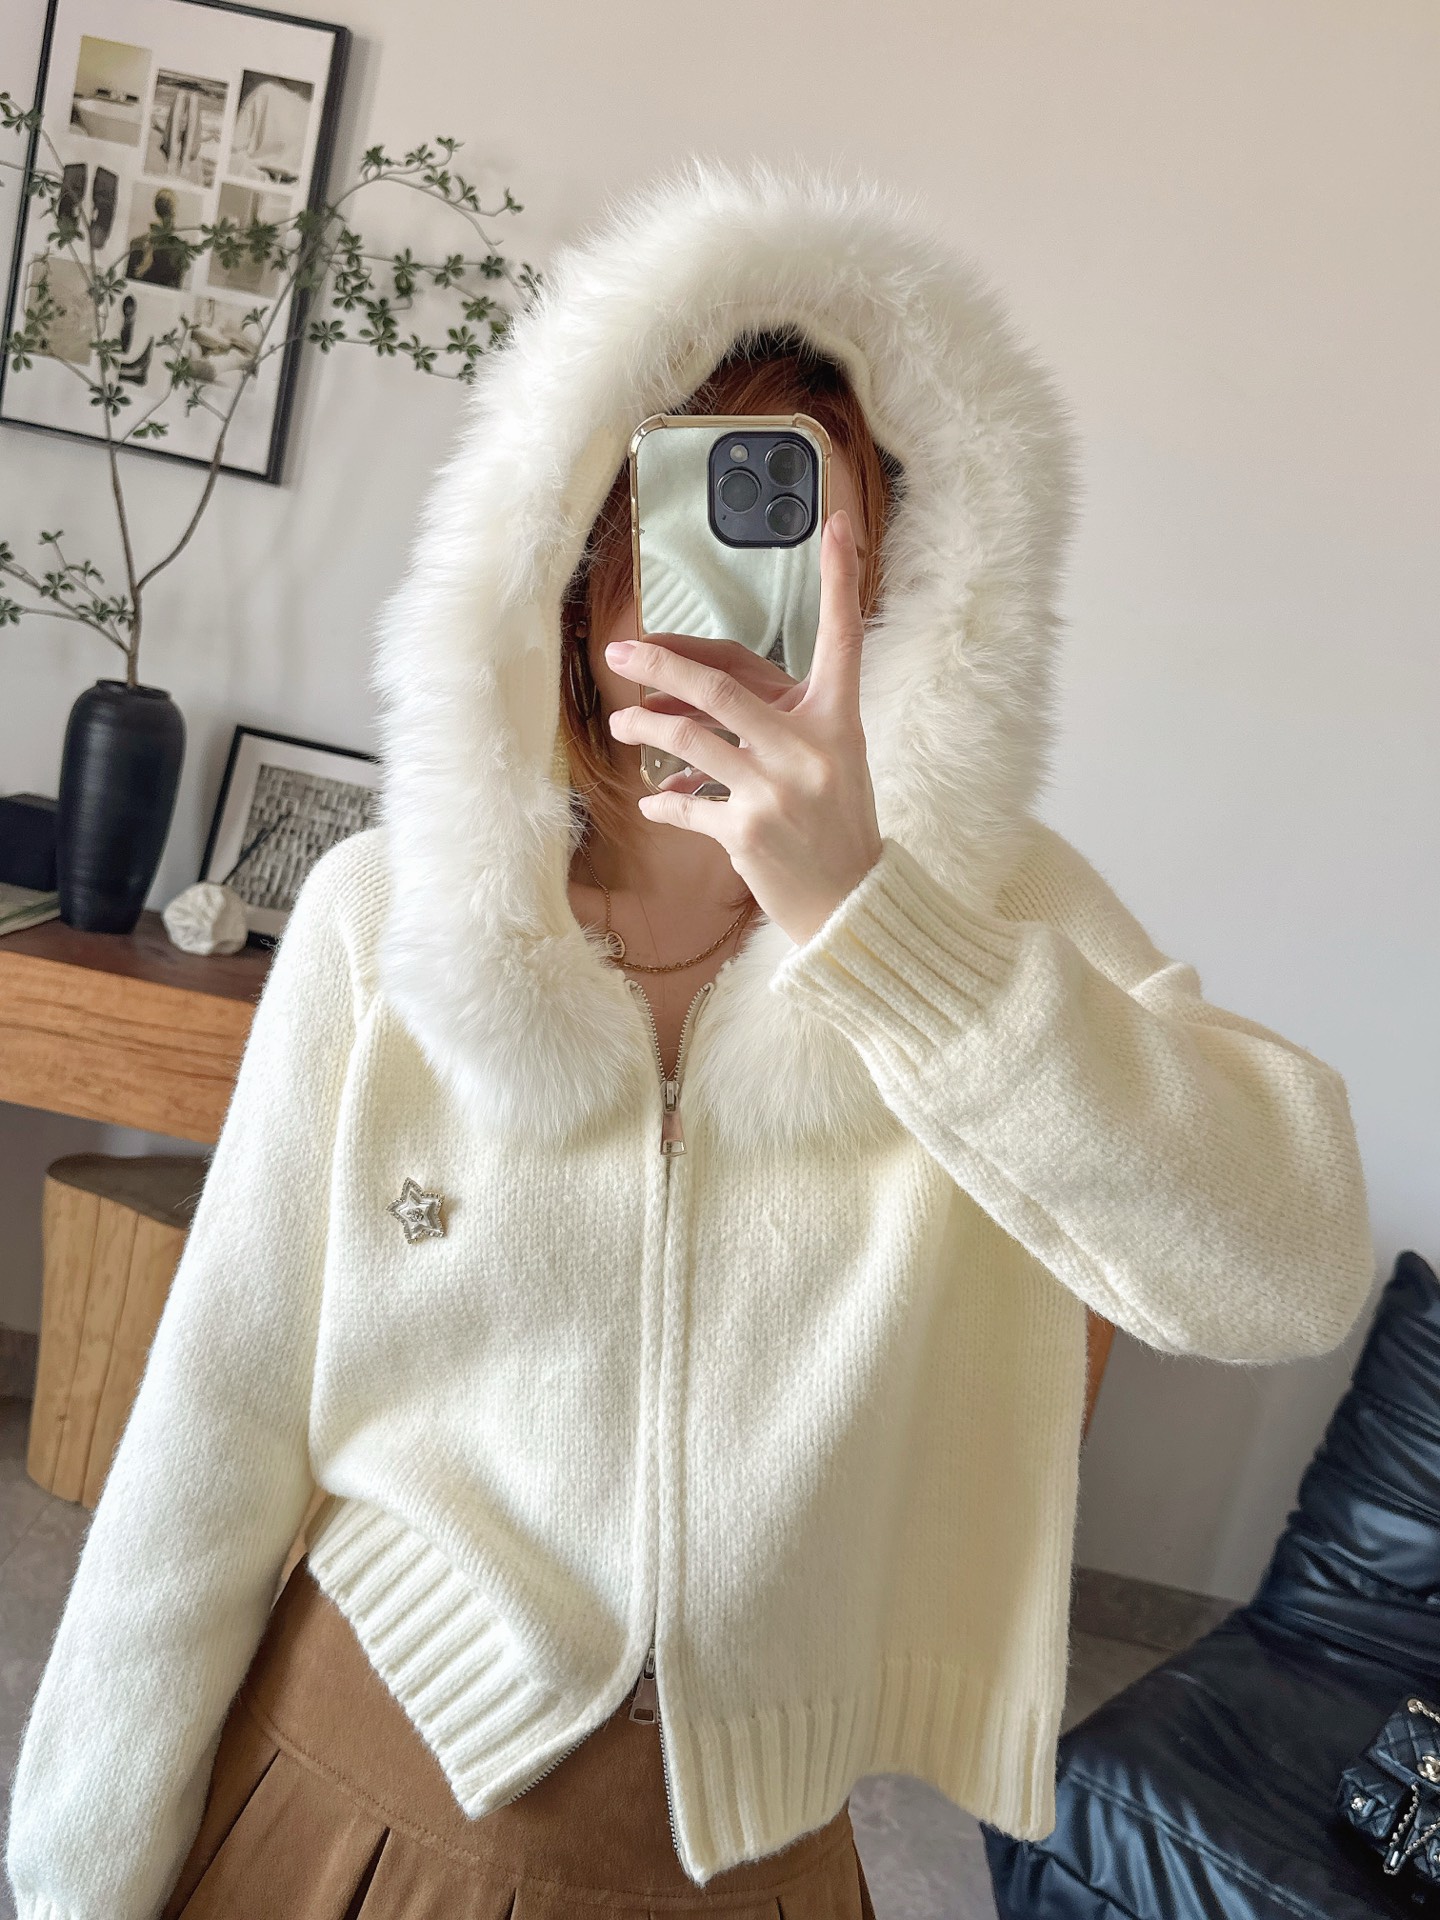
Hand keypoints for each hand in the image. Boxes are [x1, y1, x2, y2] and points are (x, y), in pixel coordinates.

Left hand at [605, 509, 883, 946]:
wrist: (851, 903)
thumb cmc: (835, 822)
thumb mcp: (828, 758)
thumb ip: (774, 719)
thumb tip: (687, 695)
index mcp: (838, 719)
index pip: (842, 637)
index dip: (840, 579)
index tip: (834, 523)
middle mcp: (807, 747)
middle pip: (719, 687)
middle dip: (660, 665)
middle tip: (619, 654)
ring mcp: (776, 791)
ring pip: (688, 740)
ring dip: (645, 731)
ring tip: (623, 727)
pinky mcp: (747, 834)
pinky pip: (686, 806)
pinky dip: (664, 803)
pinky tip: (653, 802)